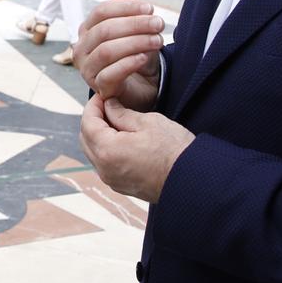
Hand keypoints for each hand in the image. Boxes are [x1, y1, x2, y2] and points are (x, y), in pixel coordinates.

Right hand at [76, 0, 162, 110]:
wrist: (142, 86)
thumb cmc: (134, 52)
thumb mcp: (134, 24)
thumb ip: (126, 1)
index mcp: (88, 29)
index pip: (101, 12)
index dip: (126, 8)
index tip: (151, 9)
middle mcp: (82, 48)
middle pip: (104, 30)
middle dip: (135, 25)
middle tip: (159, 24)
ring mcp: (88, 70)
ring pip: (106, 51)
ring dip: (135, 43)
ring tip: (157, 41)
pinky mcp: (100, 89)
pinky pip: (109, 74)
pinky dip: (128, 64)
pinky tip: (144, 58)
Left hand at [79, 95, 193, 202]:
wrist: (195, 180)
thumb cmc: (175, 150)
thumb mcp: (148, 122)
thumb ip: (122, 113)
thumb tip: (109, 106)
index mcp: (108, 150)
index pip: (88, 123)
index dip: (93, 106)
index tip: (102, 96)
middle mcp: (105, 169)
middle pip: (86, 139)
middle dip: (93, 120)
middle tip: (107, 106)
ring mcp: (112, 180)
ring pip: (94, 153)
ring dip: (99, 136)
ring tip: (116, 122)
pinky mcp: (121, 186)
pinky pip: (105, 165)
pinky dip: (107, 150)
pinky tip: (122, 140)